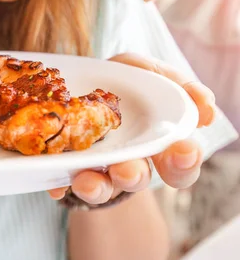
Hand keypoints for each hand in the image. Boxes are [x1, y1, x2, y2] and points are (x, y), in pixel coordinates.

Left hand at [48, 53, 215, 204]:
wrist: (78, 83)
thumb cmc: (123, 81)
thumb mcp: (149, 72)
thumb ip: (178, 85)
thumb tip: (206, 107)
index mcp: (155, 145)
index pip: (179, 167)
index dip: (183, 164)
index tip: (184, 152)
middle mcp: (126, 162)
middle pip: (134, 178)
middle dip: (132, 176)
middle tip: (127, 172)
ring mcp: (94, 168)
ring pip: (98, 186)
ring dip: (95, 186)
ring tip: (86, 181)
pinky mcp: (62, 167)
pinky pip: (58, 182)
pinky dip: (56, 184)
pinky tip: (53, 184)